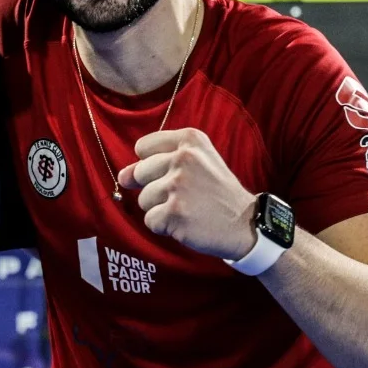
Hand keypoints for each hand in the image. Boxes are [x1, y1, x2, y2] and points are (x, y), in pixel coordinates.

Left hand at [117, 128, 256, 259]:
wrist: (245, 223)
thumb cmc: (216, 192)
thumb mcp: (197, 163)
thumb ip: (156, 162)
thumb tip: (122, 176)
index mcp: (189, 139)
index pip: (142, 147)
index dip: (152, 165)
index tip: (174, 174)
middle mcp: (184, 158)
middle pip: (140, 174)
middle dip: (156, 189)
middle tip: (186, 195)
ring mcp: (178, 185)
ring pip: (143, 199)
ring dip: (160, 210)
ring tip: (188, 209)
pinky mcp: (175, 212)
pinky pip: (150, 221)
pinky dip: (165, 227)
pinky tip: (186, 223)